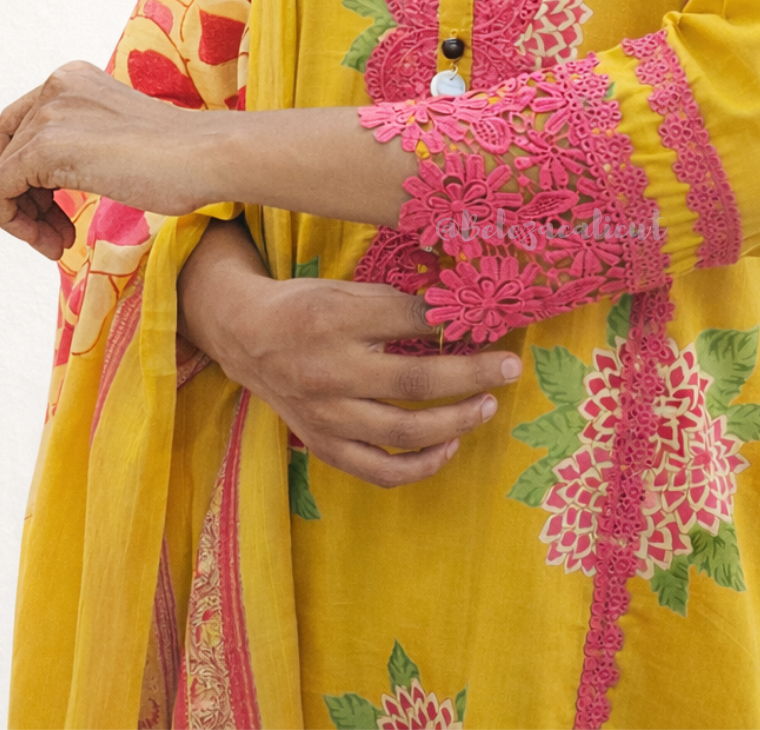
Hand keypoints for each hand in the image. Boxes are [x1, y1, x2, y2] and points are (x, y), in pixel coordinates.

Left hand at [0, 61, 214, 258]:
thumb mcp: (114, 137)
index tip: (53, 211)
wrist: (205, 156)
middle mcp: (56, 86)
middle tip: (54, 234)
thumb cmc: (179, 156)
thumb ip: (78, 141)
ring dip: (25, 219)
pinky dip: (18, 224)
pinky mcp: (45, 146)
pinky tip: (57, 241)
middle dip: (25, 200)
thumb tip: (44, 176)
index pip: (21, 128)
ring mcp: (49, 113)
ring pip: (0, 174)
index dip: (28, 177)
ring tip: (57, 243)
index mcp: (73, 78)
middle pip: (7, 151)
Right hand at [181, 223, 521, 487]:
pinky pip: (380, 470)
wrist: (248, 336)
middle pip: (416, 381)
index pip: (412, 323)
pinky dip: (420, 464)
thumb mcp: (349, 290)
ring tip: (488, 405)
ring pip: (404, 431)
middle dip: (473, 375)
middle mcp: (331, 371)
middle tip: (510, 368)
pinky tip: (448, 445)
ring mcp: (326, 415)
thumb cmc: (308, 308)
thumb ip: (399, 305)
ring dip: (457, 421)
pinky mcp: (323, 445)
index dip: (457, 326)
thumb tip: (462, 314)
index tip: (495, 324)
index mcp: (337, 320)